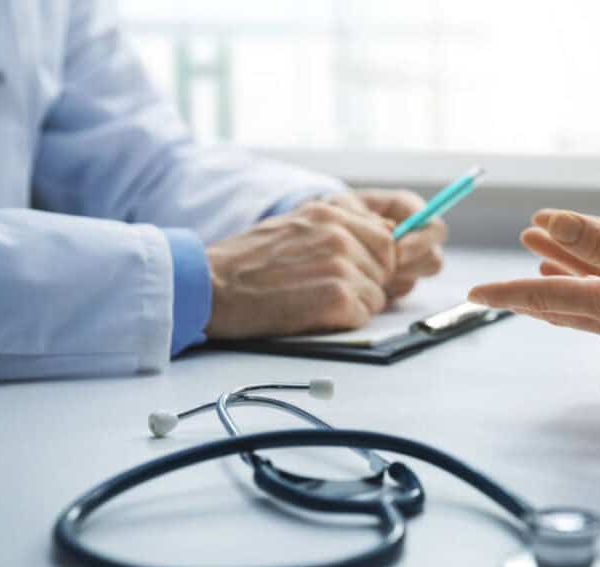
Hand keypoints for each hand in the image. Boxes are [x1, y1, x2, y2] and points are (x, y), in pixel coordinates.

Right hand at [204, 200, 395, 338]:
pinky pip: (363, 315)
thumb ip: (338, 228)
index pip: (386, 237)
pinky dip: (343, 321)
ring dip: (354, 305)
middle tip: (332, 292)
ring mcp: (340, 264)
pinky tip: (312, 314)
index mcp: (330, 212)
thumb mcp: (296, 226)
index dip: (375, 261)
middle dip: (369, 283)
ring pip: (377, 295)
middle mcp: (339, 233)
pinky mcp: (336, 297)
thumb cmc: (247, 262)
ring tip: (315, 302)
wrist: (211, 286)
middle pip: (387, 266)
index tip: (357, 273)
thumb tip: (385, 238)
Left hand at [328, 189, 446, 298]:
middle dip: (409, 268)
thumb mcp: (342, 207)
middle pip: (433, 259)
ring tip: (365, 273)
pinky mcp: (395, 283)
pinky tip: (360, 282)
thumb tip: (391, 230)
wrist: (317, 239)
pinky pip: (396, 293)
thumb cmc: (330, 216)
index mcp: (407, 211)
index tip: (397, 251)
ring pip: (414, 279)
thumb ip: (366, 215)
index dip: (421, 241)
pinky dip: (380, 290)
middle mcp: (413, 239)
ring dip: (392, 280)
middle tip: (383, 270)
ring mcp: (406, 264)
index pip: (435, 228)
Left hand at [469, 211, 599, 419]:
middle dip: (522, 295)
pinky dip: (586, 310)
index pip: (543, 295)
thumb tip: (554, 226)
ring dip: (553, 300)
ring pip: (580, 315)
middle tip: (491, 294)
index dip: (505, 291)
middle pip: (556, 307)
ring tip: (534, 294)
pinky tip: (597, 313)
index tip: (471, 293)